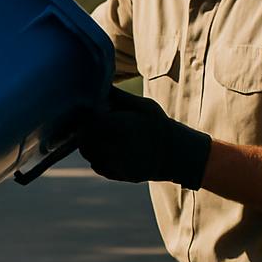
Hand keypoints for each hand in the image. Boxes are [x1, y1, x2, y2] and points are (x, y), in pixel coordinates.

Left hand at [78, 87, 211, 188]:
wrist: (175, 154)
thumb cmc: (158, 125)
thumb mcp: (143, 106)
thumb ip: (120, 97)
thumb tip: (100, 85)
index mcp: (121, 127)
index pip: (90, 123)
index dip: (87, 119)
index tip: (92, 114)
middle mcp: (117, 148)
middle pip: (85, 139)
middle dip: (85, 131)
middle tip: (92, 125)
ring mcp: (117, 164)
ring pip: (89, 154)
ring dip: (89, 144)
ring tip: (101, 136)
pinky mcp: (118, 175)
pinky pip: (97, 166)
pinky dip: (97, 158)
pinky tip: (108, 150)